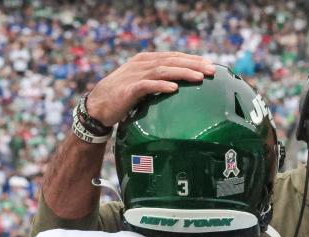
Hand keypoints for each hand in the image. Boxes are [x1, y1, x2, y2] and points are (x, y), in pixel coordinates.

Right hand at [85, 52, 215, 125]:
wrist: (97, 107)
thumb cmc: (121, 97)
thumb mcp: (141, 84)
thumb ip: (157, 81)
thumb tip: (178, 86)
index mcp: (145, 60)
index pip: (173, 56)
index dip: (192, 59)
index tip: (209, 64)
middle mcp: (141, 64)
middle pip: (172, 61)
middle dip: (194, 64)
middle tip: (212, 70)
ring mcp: (135, 75)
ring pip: (163, 70)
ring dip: (183, 73)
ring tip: (200, 78)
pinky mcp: (129, 89)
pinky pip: (148, 85)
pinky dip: (162, 86)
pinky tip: (175, 88)